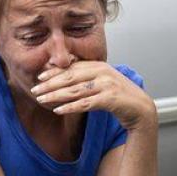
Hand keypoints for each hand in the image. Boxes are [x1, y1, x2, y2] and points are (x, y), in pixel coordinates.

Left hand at [31, 61, 156, 130]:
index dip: (54, 72)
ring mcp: (107, 85)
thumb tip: (64, 78)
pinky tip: (58, 110)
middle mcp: (102, 72)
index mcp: (99, 65)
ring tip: (41, 100)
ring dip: (56, 96)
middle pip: (70, 77)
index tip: (39, 78)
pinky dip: (70, 107)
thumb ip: (87, 77)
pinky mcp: (110, 99)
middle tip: (35, 90)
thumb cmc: (119, 97)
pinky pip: (85, 103)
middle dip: (50, 84)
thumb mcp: (103, 82)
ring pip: (75, 90)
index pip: (72, 67)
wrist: (141, 109)